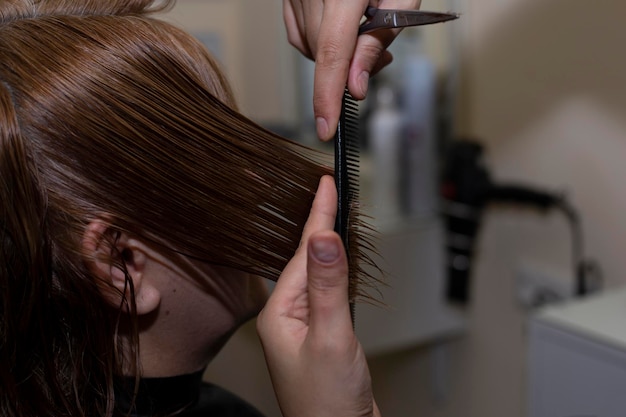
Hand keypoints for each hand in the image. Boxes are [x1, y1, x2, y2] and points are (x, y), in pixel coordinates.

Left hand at [257, 175, 379, 416]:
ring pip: (317, 276)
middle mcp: (287, 317)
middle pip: (306, 259)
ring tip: (335, 216)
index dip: (318, 214)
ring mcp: (303, 327)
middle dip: (320, 223)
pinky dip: (336, 273)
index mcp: (280, 313)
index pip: (303, 252)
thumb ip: (329, 286)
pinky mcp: (320, 338)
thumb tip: (325, 237)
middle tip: (332, 190)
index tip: (325, 183)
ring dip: (328, 246)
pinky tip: (339, 265)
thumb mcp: (331, 338)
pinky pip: (326, 294)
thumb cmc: (326, 403)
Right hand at [283, 0, 421, 139]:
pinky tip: (340, 33)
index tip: (327, 128)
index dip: (328, 95)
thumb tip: (355, 85)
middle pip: (322, 53)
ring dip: (336, 57)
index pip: (331, 52)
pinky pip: (298, 34)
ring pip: (309, 47)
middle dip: (349, 70)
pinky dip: (318, 45)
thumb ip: (378, 41)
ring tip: (366, 37)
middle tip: (381, 56)